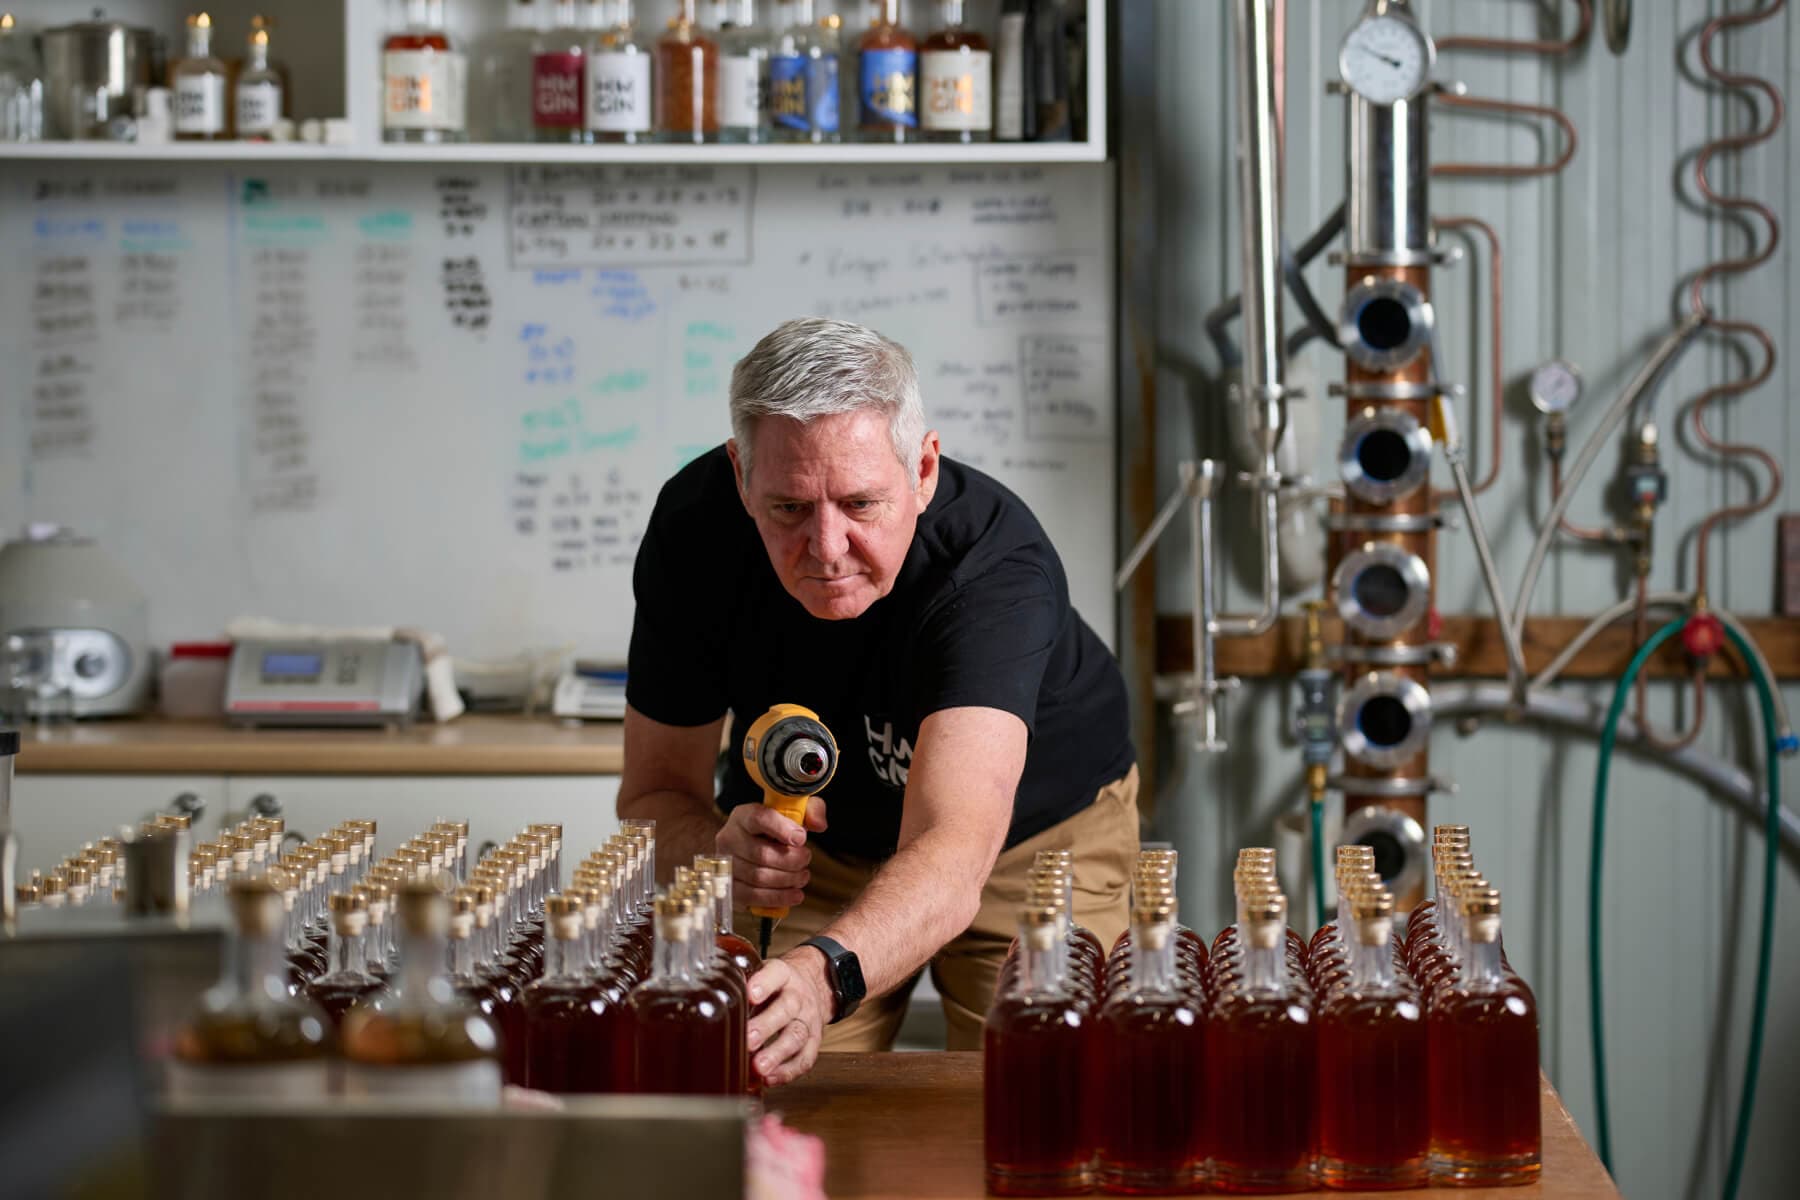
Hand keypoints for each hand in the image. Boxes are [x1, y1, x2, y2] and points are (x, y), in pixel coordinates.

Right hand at [714, 796, 827, 910]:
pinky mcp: (730, 887)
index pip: (758, 819)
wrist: (748, 845)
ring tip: (802, 876)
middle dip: (792, 861)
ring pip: (759, 877)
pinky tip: (794, 894)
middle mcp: (729, 838)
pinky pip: (753, 897)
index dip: (781, 829)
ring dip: (788, 880)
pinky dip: (778, 898)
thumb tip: (819, 824)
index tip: (801, 838)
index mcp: (743, 816)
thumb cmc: (773, 828)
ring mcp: (726, 864)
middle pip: (761, 854)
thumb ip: (810, 810)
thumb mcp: (793, 811)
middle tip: (805, 860)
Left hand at [746, 947, 833, 1086]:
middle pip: (786, 1009)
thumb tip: (708, 1004)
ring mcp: (807, 1020)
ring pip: (797, 1036)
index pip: (776, 975)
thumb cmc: (778, 986)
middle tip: (749, 1041)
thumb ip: (741, 987)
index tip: (750, 995)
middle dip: (766, 1027)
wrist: (814, 986)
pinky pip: (805, 1058)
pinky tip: (770, 1078)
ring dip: (777, 1054)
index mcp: (783, 975)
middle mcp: (798, 997)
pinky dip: (788, 1071)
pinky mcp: (814, 1041)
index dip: (764, 984)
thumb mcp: (762, 975)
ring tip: (758, 1067)